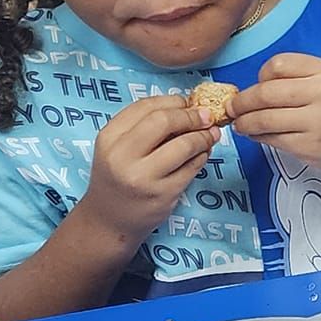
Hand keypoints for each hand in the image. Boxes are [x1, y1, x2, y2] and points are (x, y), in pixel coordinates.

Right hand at [79, 95, 217, 249]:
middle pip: (165, 121)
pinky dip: (203, 155)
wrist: (109, 220)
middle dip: (191, 115)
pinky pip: (192, 167)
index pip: (145, 106)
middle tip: (206, 116)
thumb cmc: (118, 177)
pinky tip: (203, 153)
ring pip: (184, 145)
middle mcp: (123, 156)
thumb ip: (144, 125)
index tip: (188, 102)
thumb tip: (187, 106)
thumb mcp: (118, 147)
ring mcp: (144, 177)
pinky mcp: (163, 194)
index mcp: (109, 138)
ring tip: (211, 134)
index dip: (173, 100)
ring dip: (204, 136)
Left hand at [227, 53, 320, 170]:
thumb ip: (292, 79)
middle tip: (232, 108)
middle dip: (241, 102)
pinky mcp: (309, 146)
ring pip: (264, 119)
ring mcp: (315, 121)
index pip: (277, 65)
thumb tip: (247, 91)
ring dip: (244, 123)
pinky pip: (272, 139)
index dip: (260, 76)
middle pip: (265, 93)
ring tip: (239, 124)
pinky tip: (257, 135)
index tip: (257, 85)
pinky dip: (257, 137)